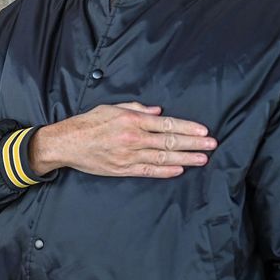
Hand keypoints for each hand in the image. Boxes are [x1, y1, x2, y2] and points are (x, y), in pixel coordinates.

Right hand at [30, 102, 216, 178]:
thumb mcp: (112, 107)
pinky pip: (148, 171)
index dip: (188, 128)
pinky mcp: (122, 169)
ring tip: (203, 159)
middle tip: (212, 145)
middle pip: (170, 142)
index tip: (203, 131)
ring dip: (185, 158)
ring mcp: (128, 156)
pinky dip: (165, 171)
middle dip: (193, 143)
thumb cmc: (88, 123)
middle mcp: (133, 138)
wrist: (67, 143)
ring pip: (163, 158)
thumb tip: (158, 112)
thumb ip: (136, 109)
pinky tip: (179, 170)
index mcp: (132, 120)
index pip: (167, 124)